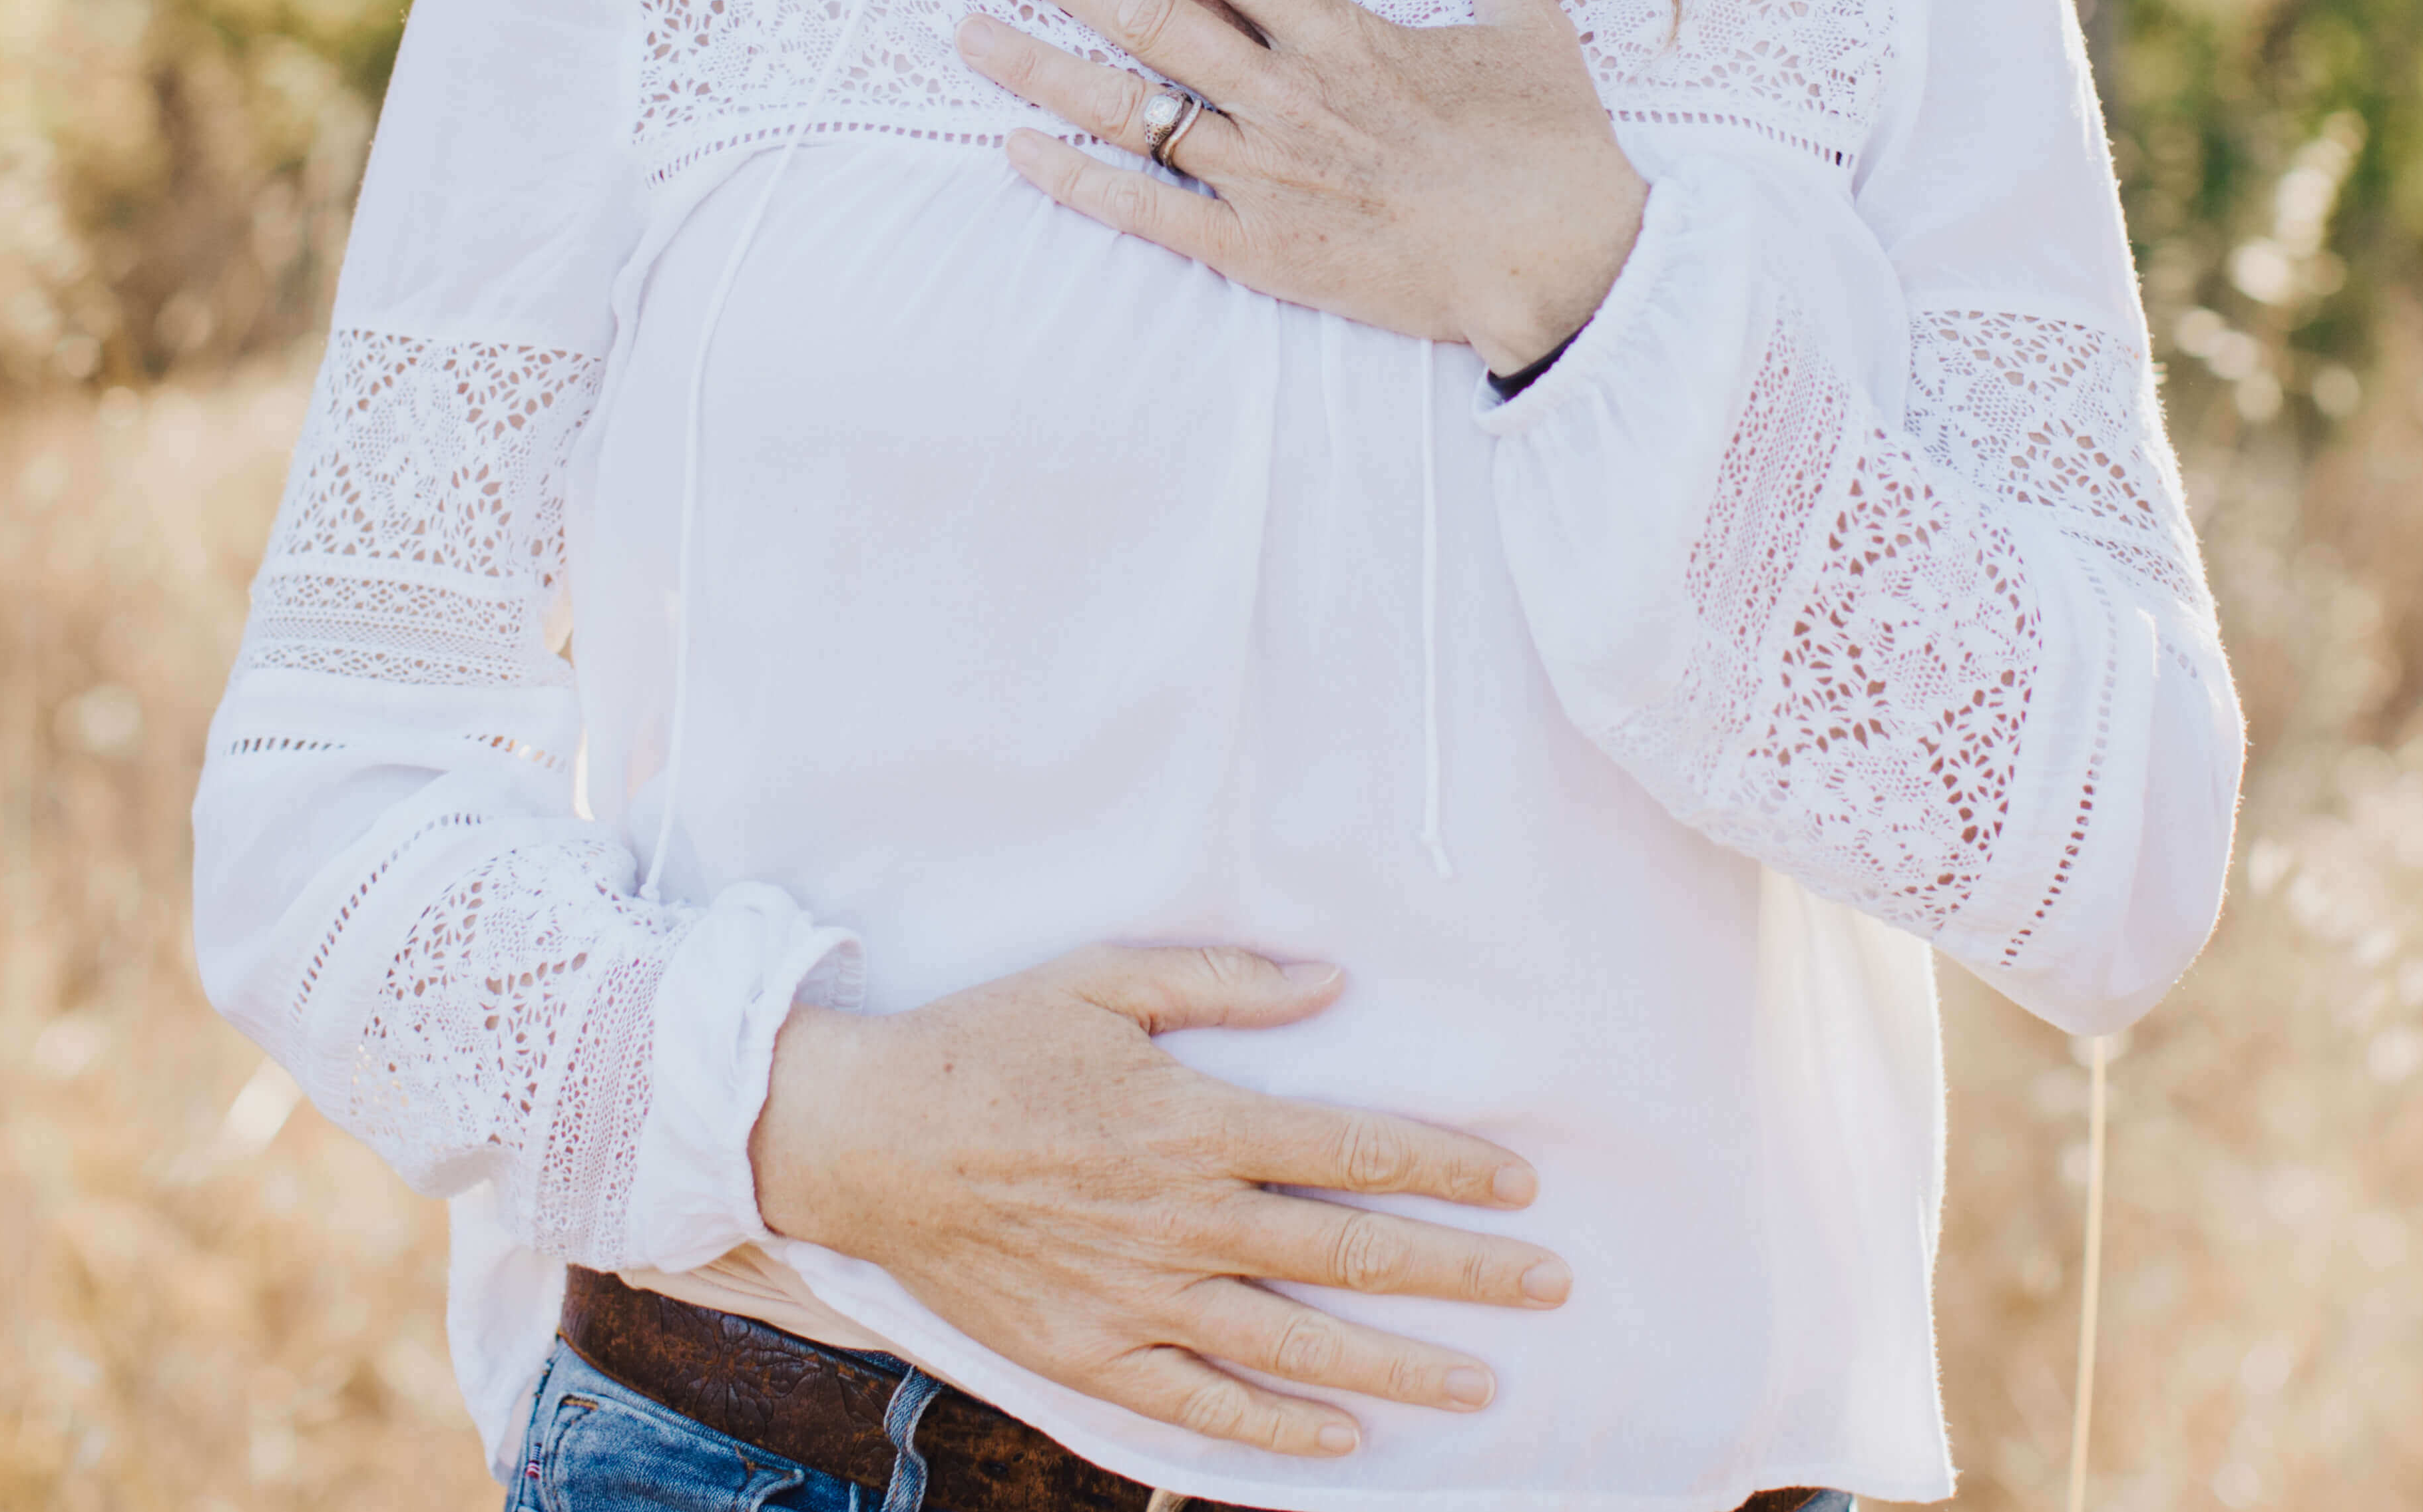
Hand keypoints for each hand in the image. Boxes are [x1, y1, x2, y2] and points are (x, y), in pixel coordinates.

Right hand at [752, 946, 1571, 1458]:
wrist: (872, 1136)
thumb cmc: (991, 1043)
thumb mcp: (1107, 978)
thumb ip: (1226, 983)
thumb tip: (1331, 984)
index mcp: (1199, 1120)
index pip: (1355, 1149)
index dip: (1445, 1167)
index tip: (1518, 1186)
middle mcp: (1186, 1217)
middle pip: (1350, 1251)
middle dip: (1461, 1271)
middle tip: (1549, 1287)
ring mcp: (1141, 1296)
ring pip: (1297, 1341)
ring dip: (1398, 1363)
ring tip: (1483, 1381)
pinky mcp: (1091, 1354)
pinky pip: (1203, 1404)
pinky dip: (1278, 1427)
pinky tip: (1342, 1443)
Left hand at [956, 0, 1647, 373]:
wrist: (1562, 263)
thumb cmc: (1552, 149)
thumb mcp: (1533, 29)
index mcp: (1345, 38)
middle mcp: (1289, 96)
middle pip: (1152, 21)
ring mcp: (1267, 175)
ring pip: (1132, 109)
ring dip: (1043, 69)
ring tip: (970, 32)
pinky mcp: (1261, 249)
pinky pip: (1147, 211)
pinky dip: (1076, 181)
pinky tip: (1015, 151)